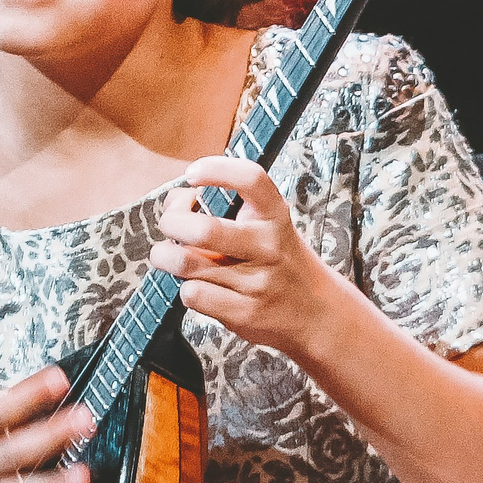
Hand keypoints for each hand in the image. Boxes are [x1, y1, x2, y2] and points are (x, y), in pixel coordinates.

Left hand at [151, 157, 342, 355]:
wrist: (318, 312)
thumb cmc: (279, 262)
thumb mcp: (267, 227)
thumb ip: (226, 211)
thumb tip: (175, 202)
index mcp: (275, 216)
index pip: (251, 179)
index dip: (216, 169)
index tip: (192, 174)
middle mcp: (268, 246)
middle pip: (203, 229)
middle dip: (171, 222)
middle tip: (170, 225)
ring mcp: (257, 282)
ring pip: (187, 263)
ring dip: (165, 256)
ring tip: (169, 255)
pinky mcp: (244, 313)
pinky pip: (192, 294)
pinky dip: (185, 288)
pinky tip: (197, 286)